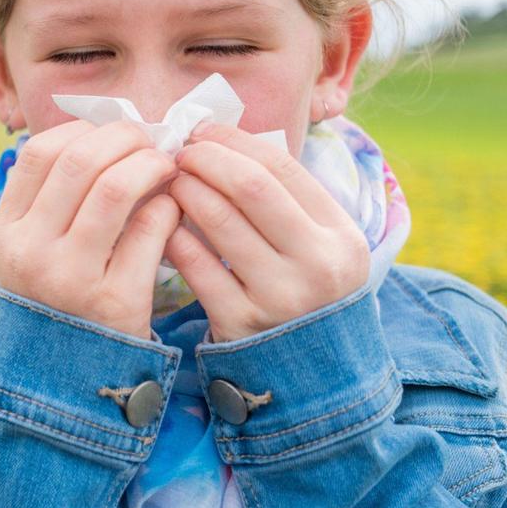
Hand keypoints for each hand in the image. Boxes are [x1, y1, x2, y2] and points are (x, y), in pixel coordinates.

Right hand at [0, 119, 180, 339]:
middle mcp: (31, 253)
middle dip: (124, 138)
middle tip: (150, 140)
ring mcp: (71, 279)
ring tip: (166, 166)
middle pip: (80, 162)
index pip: (39, 153)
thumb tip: (101, 135)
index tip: (112, 134)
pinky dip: (168, 207)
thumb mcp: (31, 252)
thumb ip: (52, 200)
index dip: (83, 131)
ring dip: (150, 164)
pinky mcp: (116, 303)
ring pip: (115, 188)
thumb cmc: (57, 300)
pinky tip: (173, 208)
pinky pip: (150, 230)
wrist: (64, 384)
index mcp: (7, 233)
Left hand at [165, 122, 368, 342]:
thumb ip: (287, 198)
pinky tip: (165, 224)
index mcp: (341, 236)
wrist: (316, 377)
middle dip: (207, 159)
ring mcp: (280, 298)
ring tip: (172, 182)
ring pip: (219, 221)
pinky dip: (175, 236)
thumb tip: (225, 140)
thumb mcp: (321, 245)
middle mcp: (317, 265)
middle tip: (181, 152)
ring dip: (186, 191)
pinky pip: (196, 266)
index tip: (203, 130)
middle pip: (250, 187)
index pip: (282, 166)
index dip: (234, 140)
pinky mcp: (241, 325)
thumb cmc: (308, 291)